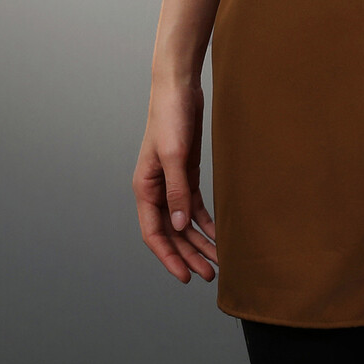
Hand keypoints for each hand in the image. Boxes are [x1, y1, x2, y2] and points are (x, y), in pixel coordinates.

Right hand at [133, 76, 218, 283]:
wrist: (180, 87)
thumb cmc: (170, 116)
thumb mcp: (174, 155)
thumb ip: (176, 191)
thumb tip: (178, 226)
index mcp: (145, 188)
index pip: (154, 233)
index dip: (169, 257)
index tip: (185, 276)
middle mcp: (156, 190)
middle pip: (171, 233)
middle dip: (189, 255)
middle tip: (208, 274)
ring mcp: (172, 182)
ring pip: (184, 222)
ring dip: (199, 241)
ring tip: (217, 261)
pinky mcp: (186, 172)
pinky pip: (194, 205)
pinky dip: (205, 221)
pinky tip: (218, 234)